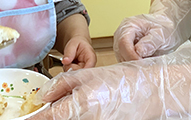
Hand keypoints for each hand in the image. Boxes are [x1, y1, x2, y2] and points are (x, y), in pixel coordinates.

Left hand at [32, 41, 190, 119]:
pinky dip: (74, 117)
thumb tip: (41, 98)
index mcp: (80, 106)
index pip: (48, 118)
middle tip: (42, 110)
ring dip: (62, 116)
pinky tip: (76, 110)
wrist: (149, 92)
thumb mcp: (87, 75)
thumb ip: (61, 85)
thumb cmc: (120, 80)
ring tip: (64, 106)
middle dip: (47, 117)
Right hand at [113, 0, 190, 60]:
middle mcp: (121, 34)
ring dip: (134, 65)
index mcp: (129, 25)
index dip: (131, 55)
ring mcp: (121, 43)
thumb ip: (151, 42)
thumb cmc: (164, 27)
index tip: (142, 64)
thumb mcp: (161, 33)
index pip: (123, 43)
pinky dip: (134, 66)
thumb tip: (138, 52)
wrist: (166, 26)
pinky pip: (125, 62)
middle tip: (147, 67)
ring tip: (148, 65)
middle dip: (133, 62)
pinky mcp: (124, 52)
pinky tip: (145, 65)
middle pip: (121, 52)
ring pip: (122, 59)